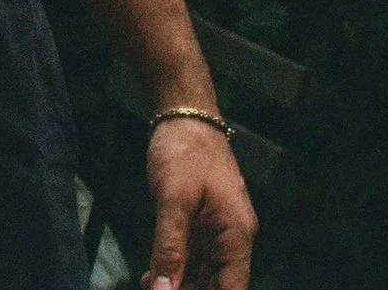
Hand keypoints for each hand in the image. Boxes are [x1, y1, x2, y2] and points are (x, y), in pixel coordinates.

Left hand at [141, 119, 256, 289]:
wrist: (185, 115)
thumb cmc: (184, 151)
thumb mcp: (172, 200)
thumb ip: (169, 248)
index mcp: (236, 234)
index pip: (233, 289)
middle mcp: (233, 237)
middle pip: (218, 284)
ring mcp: (218, 231)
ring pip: (204, 274)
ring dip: (180, 283)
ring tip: (150, 285)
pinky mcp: (203, 224)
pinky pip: (194, 257)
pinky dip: (176, 268)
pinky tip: (153, 275)